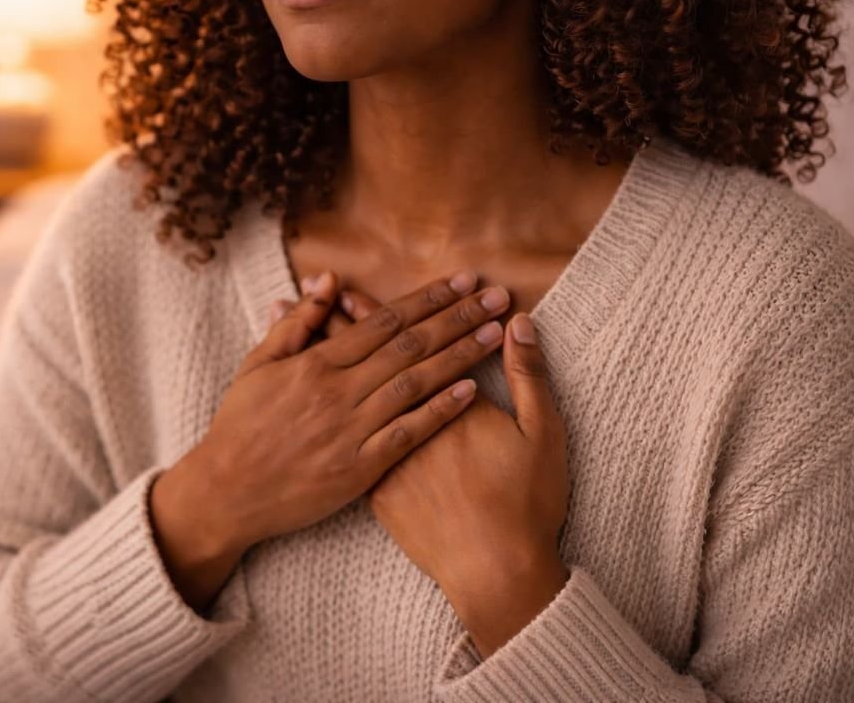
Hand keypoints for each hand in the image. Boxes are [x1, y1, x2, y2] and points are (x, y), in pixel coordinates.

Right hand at [171, 269, 512, 558]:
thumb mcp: (257, 365)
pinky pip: (407, 433)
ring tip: (495, 332)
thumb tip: (328, 280)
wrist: (227, 493)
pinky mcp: (360, 468)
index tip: (461, 280)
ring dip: (458, 355)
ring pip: (415, 383)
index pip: (383, 321)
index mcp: (315, 363)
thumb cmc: (240, 426)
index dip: (427, 299)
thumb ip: (297, 323)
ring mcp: (351, 430)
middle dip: (457, 317)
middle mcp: (338, 391)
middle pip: (410, 345)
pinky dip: (439, 411)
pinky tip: (470, 391)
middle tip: (496, 295)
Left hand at [338, 286, 571, 656]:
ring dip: (334, 354)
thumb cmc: (526, 504)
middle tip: (337, 286)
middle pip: (379, 361)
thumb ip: (530, 375)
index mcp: (450, 403)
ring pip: (353, 394)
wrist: (494, 571)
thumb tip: (520, 323)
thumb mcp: (544, 435)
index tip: (385, 283)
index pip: (420, 345)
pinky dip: (326, 404)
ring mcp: (387, 455)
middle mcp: (410, 423)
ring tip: (316, 322)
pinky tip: (310, 386)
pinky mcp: (375, 485)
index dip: (409, 312)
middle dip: (359, 320)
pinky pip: (341, 433)